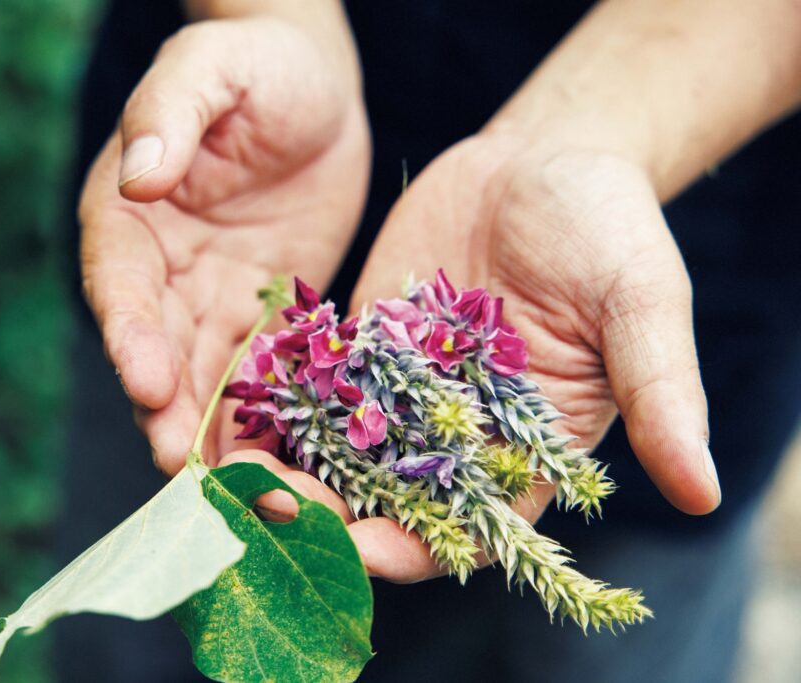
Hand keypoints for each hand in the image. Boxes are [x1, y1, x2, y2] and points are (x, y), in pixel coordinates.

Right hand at [79, 16, 369, 473]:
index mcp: (132, 214)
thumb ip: (172, 113)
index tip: (146, 380)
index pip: (123, 283)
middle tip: (182, 466)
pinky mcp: (264, 312)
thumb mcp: (211, 69)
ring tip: (225, 487)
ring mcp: (214, 296)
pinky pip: (260, 370)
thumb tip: (138, 171)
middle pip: (158, 347)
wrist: (314, 87)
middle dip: (167, 406)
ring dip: (209, 429)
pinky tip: (273, 460)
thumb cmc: (254, 66)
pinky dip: (261, 415)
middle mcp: (164, 268)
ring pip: (203, 374)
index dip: (131, 334)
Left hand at [236, 130, 720, 581]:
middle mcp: (454, 435)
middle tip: (269, 509)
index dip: (419, 550)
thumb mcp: (641, 305)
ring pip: (335, 451)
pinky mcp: (362, 345)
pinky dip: (276, 400)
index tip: (368, 548)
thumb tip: (703, 490)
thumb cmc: (610, 232)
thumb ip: (660, 391)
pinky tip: (233, 403)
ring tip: (233, 466)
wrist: (545, 161)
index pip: (467, 528)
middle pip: (385, 500)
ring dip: (288, 467)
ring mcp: (400, 391)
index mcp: (524, 449)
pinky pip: (312, 384)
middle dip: (329, 514)